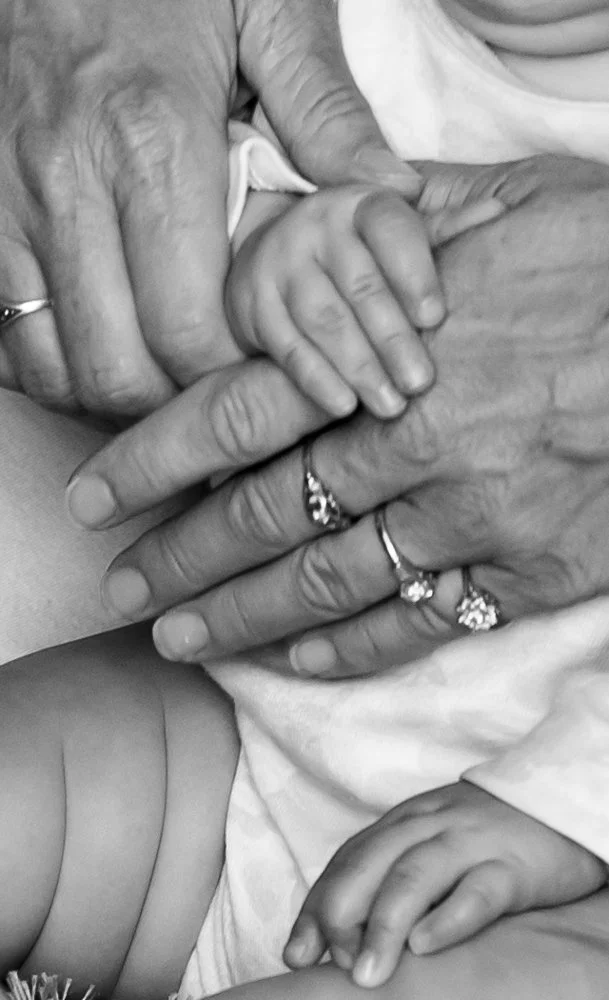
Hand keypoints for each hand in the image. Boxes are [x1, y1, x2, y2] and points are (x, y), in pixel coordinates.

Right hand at [0, 0, 417, 416]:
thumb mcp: (271, 5)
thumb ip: (326, 109)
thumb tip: (391, 193)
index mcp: (153, 142)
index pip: (189, 327)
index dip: (232, 375)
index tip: (268, 370)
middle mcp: (70, 184)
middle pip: (118, 366)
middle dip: (178, 404)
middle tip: (224, 389)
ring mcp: (12, 202)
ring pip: (56, 365)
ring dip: (116, 394)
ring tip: (169, 380)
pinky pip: (7, 333)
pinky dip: (57, 365)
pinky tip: (104, 348)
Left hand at [64, 156, 608, 671]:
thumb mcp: (509, 203)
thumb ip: (402, 223)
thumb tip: (329, 215)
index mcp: (395, 352)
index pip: (237, 415)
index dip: (154, 461)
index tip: (99, 498)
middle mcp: (419, 446)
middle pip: (264, 514)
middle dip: (181, 558)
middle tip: (125, 589)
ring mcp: (473, 519)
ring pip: (327, 584)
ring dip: (241, 617)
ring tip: (179, 639)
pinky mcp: (531, 570)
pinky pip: (419, 622)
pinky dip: (348, 648)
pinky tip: (295, 659)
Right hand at [229, 185, 504, 417]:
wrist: (271, 257)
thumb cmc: (355, 253)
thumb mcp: (397, 234)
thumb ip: (444, 230)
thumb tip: (496, 213)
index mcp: (361, 202)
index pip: (392, 230)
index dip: (415, 274)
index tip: (436, 318)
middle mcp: (316, 224)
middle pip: (361, 285)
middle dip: (393, 338)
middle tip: (422, 383)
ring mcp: (279, 262)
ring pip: (324, 320)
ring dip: (360, 367)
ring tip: (391, 406)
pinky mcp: (252, 303)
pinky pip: (287, 346)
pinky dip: (316, 379)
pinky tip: (343, 407)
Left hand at [283, 781, 605, 988]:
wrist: (557, 804)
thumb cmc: (484, 836)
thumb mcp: (430, 843)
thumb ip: (388, 875)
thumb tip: (337, 933)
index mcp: (405, 821)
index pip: (350, 860)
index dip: (318, 905)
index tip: (297, 952)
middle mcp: (430, 826)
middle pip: (372, 863)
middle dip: (341, 913)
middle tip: (328, 964)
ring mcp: (470, 842)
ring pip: (416, 875)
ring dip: (384, 925)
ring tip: (365, 974)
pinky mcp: (512, 865)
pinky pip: (477, 890)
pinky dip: (447, 918)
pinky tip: (425, 945)